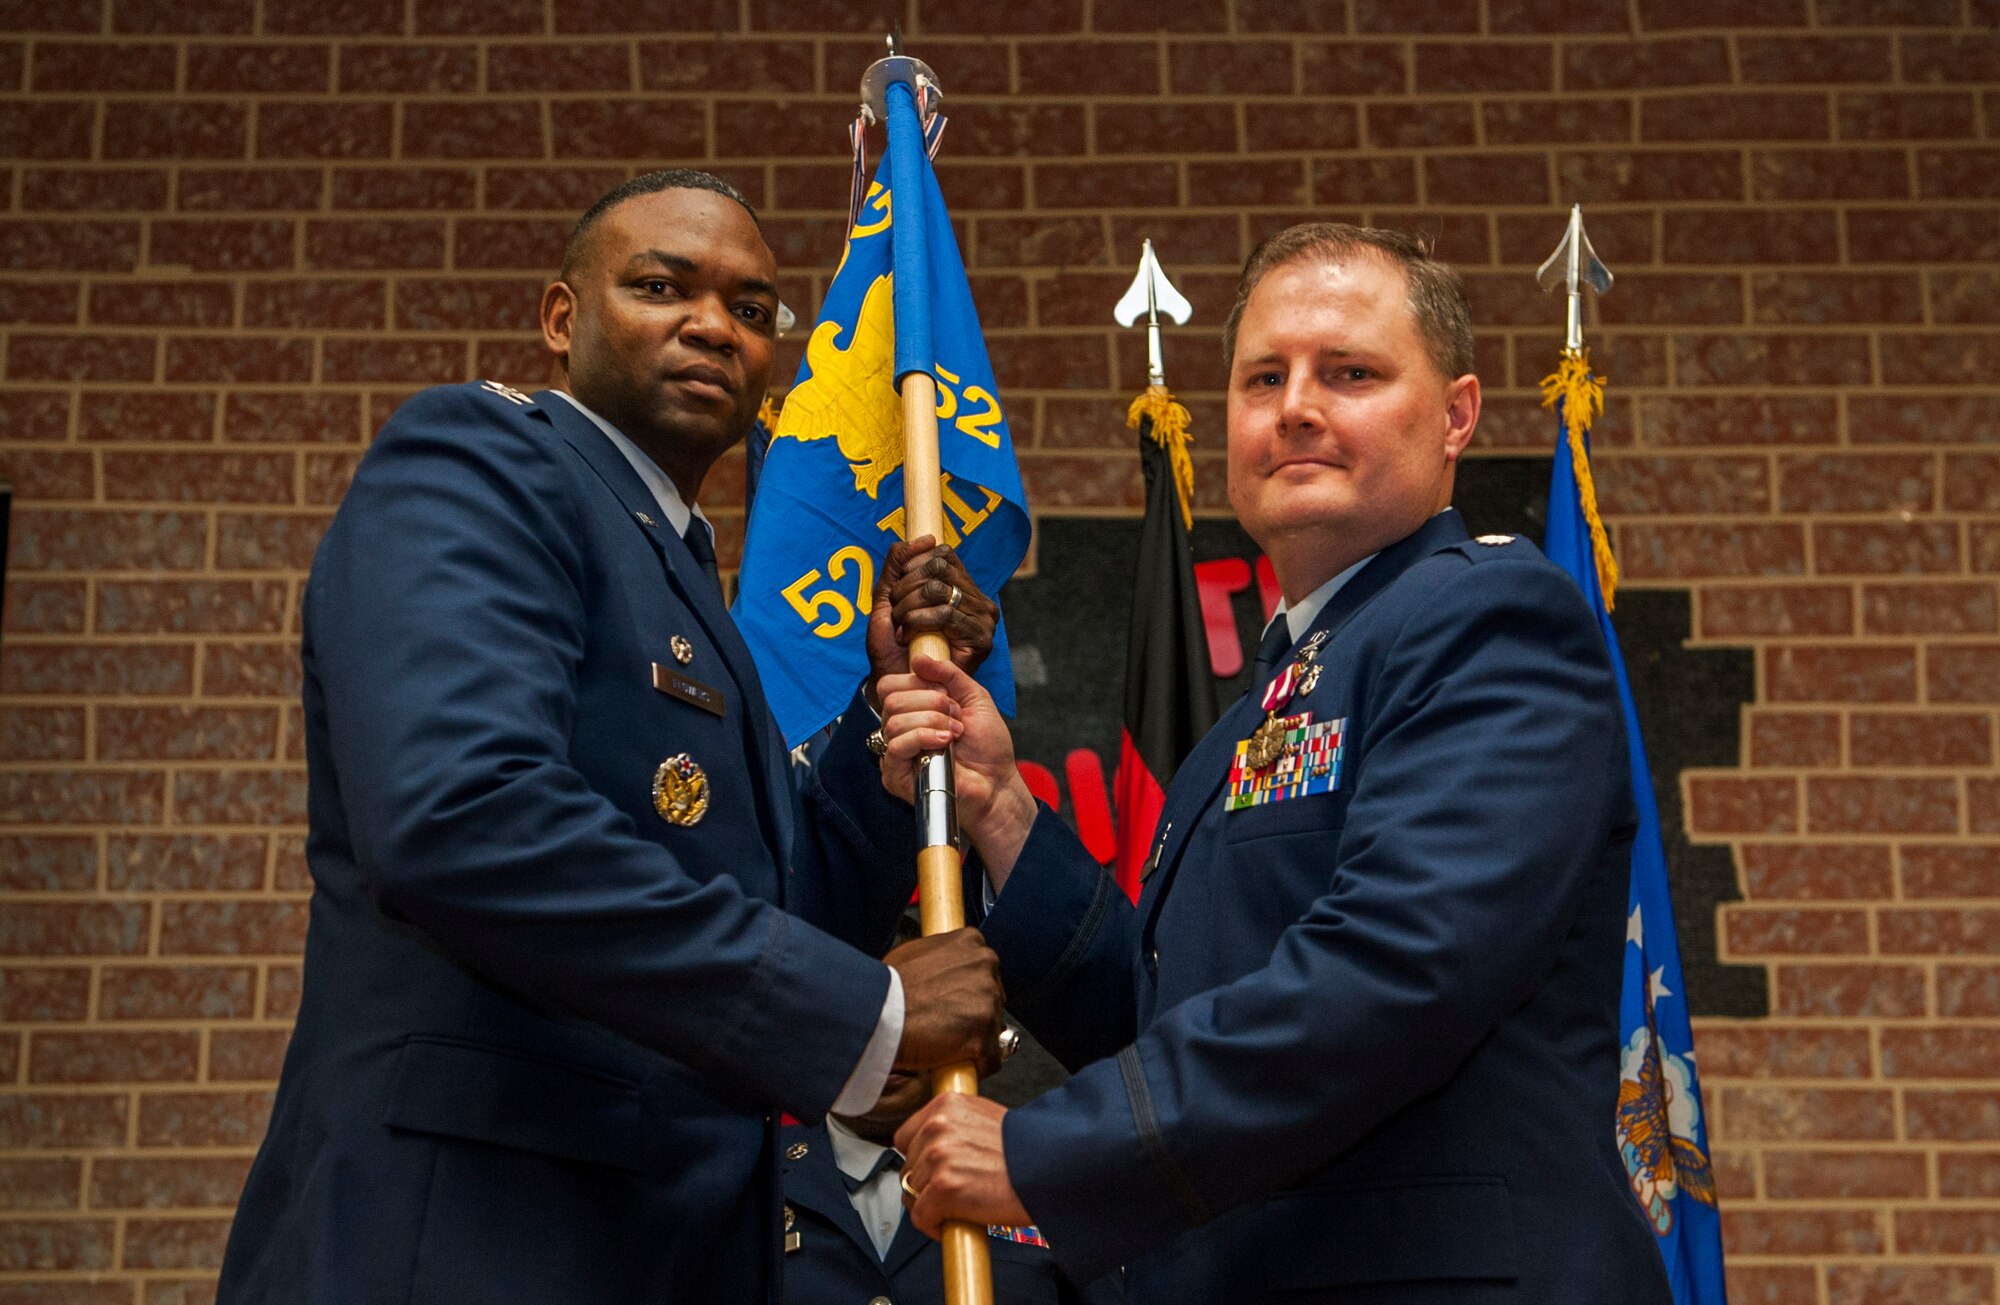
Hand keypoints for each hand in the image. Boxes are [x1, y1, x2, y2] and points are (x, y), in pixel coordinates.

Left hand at [865, 535, 998, 685]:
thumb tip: (926, 537)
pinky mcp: (983, 639)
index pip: (940, 553)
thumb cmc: (892, 646)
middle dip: (905, 589)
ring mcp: (983, 618)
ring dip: (908, 609)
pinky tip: (911, 638)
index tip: (898, 595)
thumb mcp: (888, 597)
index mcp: (961, 585)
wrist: (895, 684)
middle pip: (937, 567)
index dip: (910, 569)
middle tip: (897, 616)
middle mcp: (978, 599)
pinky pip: (946, 614)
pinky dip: (918, 623)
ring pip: (938, 589)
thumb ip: (899, 564)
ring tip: (902, 630)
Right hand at [876, 655, 1037, 885]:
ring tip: (955, 733)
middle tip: (955, 716)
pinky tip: (945, 743)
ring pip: (893, 720)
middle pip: (891, 698)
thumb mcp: (974, 697)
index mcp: (912, 710)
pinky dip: (923, 737)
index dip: (918, 682)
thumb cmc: (988, 747)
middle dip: (931, 701)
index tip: (947, 695)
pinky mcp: (895, 775)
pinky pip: (895, 746)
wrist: (997, 783)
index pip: (890, 684)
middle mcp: (900, 729)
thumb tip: (917, 658)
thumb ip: (949, 674)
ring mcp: (895, 753)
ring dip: (932, 721)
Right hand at [885, 927, 1004, 1075]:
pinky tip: (954, 1062)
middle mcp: (986, 966)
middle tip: (947, 1022)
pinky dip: (976, 1065)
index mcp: (970, 942)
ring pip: (993, 1026)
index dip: (969, 989)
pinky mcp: (985, 1034)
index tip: (957, 1000)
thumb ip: (940, 959)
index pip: (983, 968)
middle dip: (974, 1012)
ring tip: (945, 1042)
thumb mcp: (916, 953)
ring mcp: (989, 1000)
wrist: (879, 1014)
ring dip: (974, 1037)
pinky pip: (991, 1058)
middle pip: (992, 996)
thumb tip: (943, 971)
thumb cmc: (888, 988)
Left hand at [896, 1092, 1031, 1238]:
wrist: (1050, 1168)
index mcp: (946, 1105)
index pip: (905, 1138)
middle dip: (926, 1185)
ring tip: (960, 1207)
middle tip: (952, 1194)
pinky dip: (935, 1227)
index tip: (931, 1172)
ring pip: (912, 1194)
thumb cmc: (1025, 1150)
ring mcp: (939, 1157)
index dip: (918, 1160)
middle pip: (907, 1168)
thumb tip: (934, 1148)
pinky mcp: (944, 1188)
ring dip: (932, 1206)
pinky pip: (921, 1217)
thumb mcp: (984, 1118)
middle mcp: (938, 1126)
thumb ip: (954, 1127)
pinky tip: (957, 1222)